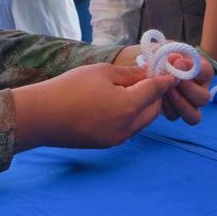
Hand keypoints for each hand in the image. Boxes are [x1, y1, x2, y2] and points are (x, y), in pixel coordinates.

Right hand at [12, 63, 178, 149]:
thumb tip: (147, 74)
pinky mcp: (106, 144)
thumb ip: (130, 74)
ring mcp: (117, 138)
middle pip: (153, 110)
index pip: (155, 91)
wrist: (42, 116)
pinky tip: (118, 103)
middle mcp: (127, 127)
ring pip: (141, 122)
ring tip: (134, 89)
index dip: (166, 79)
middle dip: (156, 94)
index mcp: (128, 107)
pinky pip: (127, 129)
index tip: (174, 72)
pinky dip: (130, 116)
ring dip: (143, 107)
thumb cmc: (70, 87)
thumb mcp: (102, 72)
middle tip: (150, 78)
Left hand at [115, 45, 213, 124]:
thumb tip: (174, 60)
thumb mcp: (167, 50)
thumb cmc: (163, 56)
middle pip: (204, 98)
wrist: (150, 65)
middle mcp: (200, 91)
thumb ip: (171, 54)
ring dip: (179, 103)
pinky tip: (158, 97)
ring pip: (194, 115)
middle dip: (188, 89)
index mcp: (202, 73)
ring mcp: (189, 104)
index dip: (195, 69)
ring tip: (166, 91)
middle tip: (173, 80)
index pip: (206, 72)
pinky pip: (174, 116)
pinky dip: (166, 108)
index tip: (178, 62)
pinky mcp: (174, 112)